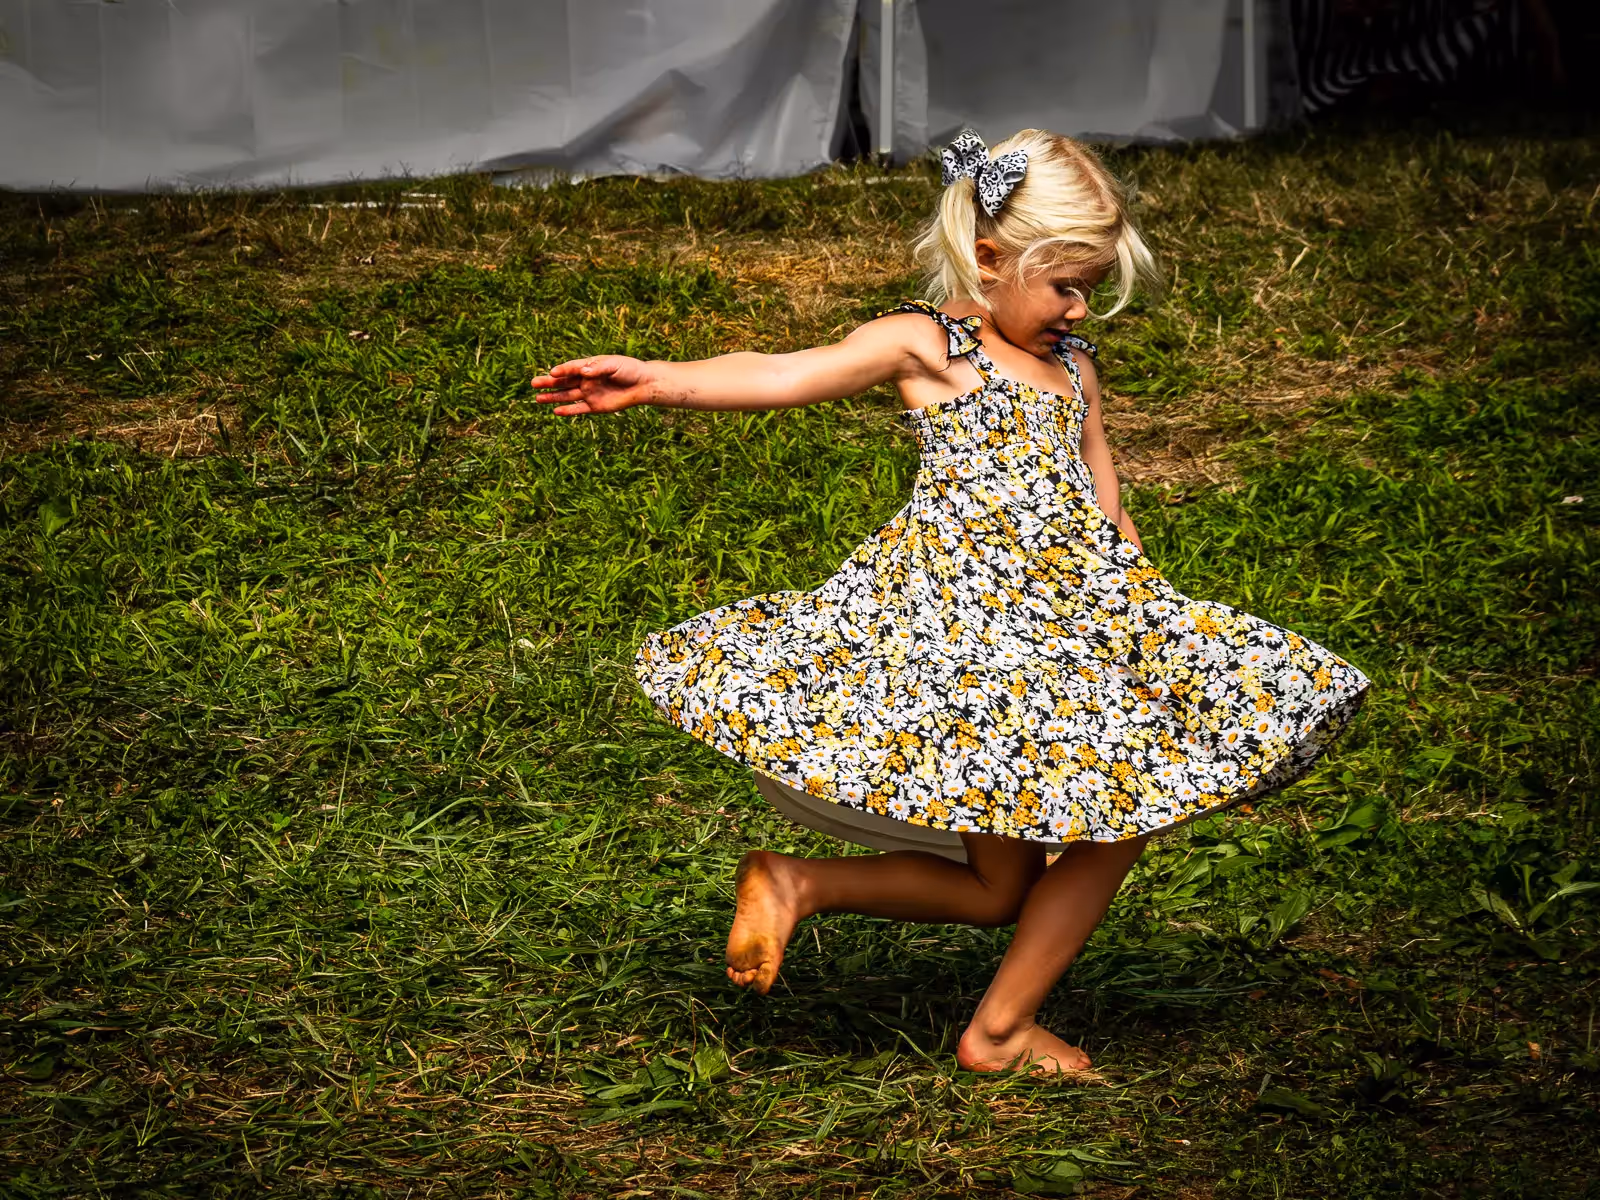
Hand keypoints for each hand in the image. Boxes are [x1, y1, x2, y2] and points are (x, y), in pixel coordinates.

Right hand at [531, 355, 655, 414]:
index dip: (562, 370)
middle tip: (533, 383)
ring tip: (537, 398)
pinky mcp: (595, 406)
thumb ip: (599, 368)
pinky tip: (555, 411)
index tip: (552, 372)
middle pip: (564, 382)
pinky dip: (567, 410)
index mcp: (589, 366)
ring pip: (567, 395)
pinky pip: (578, 409)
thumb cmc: (630, 370)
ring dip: (553, 397)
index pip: (571, 368)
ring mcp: (589, 393)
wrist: (643, 385)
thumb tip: (584, 372)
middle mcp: (586, 379)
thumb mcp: (615, 365)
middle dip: (549, 383)